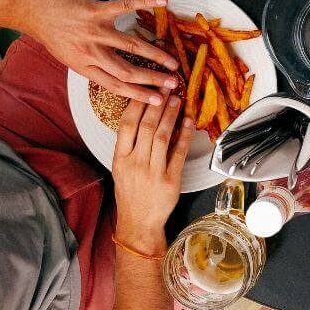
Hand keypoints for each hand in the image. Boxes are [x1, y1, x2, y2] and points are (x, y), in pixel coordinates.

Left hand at [23, 0, 178, 104]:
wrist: (28, 7)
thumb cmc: (48, 30)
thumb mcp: (66, 55)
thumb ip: (89, 62)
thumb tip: (111, 70)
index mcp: (84, 66)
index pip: (115, 85)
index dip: (139, 94)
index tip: (157, 101)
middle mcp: (90, 52)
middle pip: (127, 71)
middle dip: (153, 79)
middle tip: (173, 84)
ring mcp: (93, 32)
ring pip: (131, 46)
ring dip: (155, 55)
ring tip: (173, 61)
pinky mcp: (94, 11)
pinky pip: (124, 7)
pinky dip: (144, 3)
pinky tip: (162, 2)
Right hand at [112, 95, 193, 253]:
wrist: (138, 222)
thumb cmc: (130, 193)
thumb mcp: (121, 168)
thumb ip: (129, 145)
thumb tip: (141, 116)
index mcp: (120, 158)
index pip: (126, 125)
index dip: (137, 104)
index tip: (147, 89)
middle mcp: (135, 163)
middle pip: (147, 127)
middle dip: (157, 104)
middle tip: (166, 87)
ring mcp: (153, 172)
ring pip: (163, 137)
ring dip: (171, 115)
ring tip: (177, 100)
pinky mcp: (170, 181)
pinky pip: (179, 153)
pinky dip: (185, 136)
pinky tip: (189, 122)